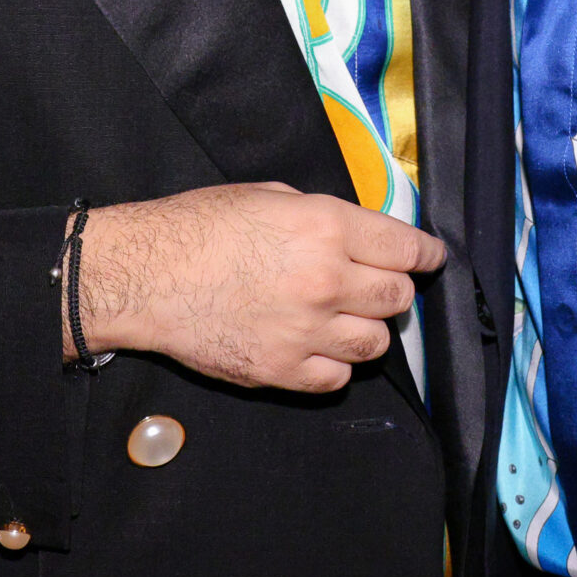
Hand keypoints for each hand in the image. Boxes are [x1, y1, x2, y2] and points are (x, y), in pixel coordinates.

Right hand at [73, 183, 446, 392]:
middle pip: (398, 298)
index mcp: (327, 228)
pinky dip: (333, 364)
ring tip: (341, 318)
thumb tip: (358, 237)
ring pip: (376, 344)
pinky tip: (314, 346)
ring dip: (365, 329)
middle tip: (373, 286)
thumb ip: (324, 218)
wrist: (147, 275)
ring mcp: (307, 331)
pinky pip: (337, 378)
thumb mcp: (270, 197)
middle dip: (392, 290)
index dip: (425, 255)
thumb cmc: (200, 226)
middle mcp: (327, 280)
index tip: (429, 259)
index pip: (405, 248)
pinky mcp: (283, 370)